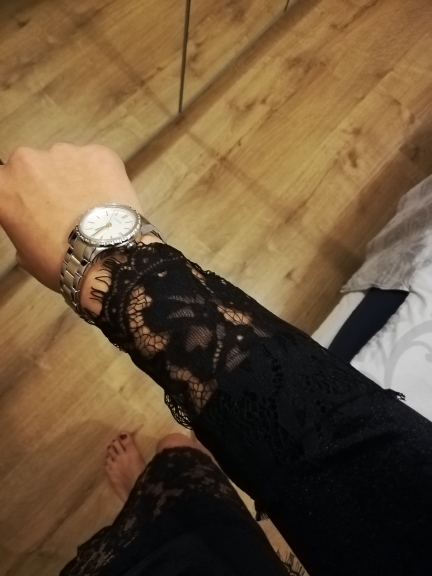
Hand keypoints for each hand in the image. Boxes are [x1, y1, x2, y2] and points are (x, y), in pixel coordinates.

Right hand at [0, 143, 142, 291]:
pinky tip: (109, 200)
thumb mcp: (25, 252)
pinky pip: (97, 162)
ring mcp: (64, 152)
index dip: (20, 194)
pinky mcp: (98, 153)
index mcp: (2, 186)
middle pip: (34, 167)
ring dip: (75, 178)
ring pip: (67, 161)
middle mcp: (27, 161)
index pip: (4, 181)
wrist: (106, 256)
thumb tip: (34, 224)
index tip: (32, 206)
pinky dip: (102, 176)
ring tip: (91, 207)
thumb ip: (22, 225)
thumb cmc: (62, 261)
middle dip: (47, 183)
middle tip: (65, 209)